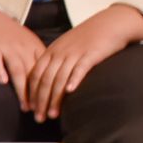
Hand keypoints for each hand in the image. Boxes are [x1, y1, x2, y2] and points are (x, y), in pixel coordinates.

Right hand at [0, 7, 45, 108]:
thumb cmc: (11, 36)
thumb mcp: (29, 45)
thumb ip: (38, 62)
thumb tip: (51, 83)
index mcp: (36, 49)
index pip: (45, 72)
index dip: (50, 90)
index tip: (53, 106)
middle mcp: (24, 49)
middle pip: (33, 75)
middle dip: (38, 96)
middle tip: (41, 113)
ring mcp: (8, 49)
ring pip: (18, 70)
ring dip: (22, 89)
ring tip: (25, 106)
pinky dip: (0, 70)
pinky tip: (2, 82)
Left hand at [25, 4, 142, 121]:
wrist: (110, 23)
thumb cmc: (89, 38)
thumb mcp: (67, 46)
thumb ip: (57, 61)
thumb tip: (48, 82)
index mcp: (52, 51)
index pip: (36, 75)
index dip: (32, 94)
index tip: (31, 109)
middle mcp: (61, 52)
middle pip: (45, 80)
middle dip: (41, 101)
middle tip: (40, 118)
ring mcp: (75, 53)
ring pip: (60, 78)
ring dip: (55, 98)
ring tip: (53, 114)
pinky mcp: (91, 54)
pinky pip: (80, 68)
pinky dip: (74, 80)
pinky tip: (70, 92)